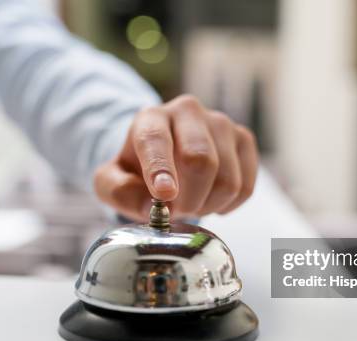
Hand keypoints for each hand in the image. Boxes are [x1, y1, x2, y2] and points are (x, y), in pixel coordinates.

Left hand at [94, 95, 258, 220]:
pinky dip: (227, 205)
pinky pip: (245, 187)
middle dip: (189, 199)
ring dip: (208, 205)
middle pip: (201, 160)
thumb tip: (151, 207)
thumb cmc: (137, 170)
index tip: (164, 194)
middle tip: (176, 212)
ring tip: (191, 204)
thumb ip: (119, 192)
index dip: (161, 168)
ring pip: (227, 180)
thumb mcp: (112, 181)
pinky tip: (210, 199)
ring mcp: (221, 124)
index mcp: (151, 118)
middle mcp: (188, 112)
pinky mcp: (244, 140)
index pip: (157, 139)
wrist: (166, 157)